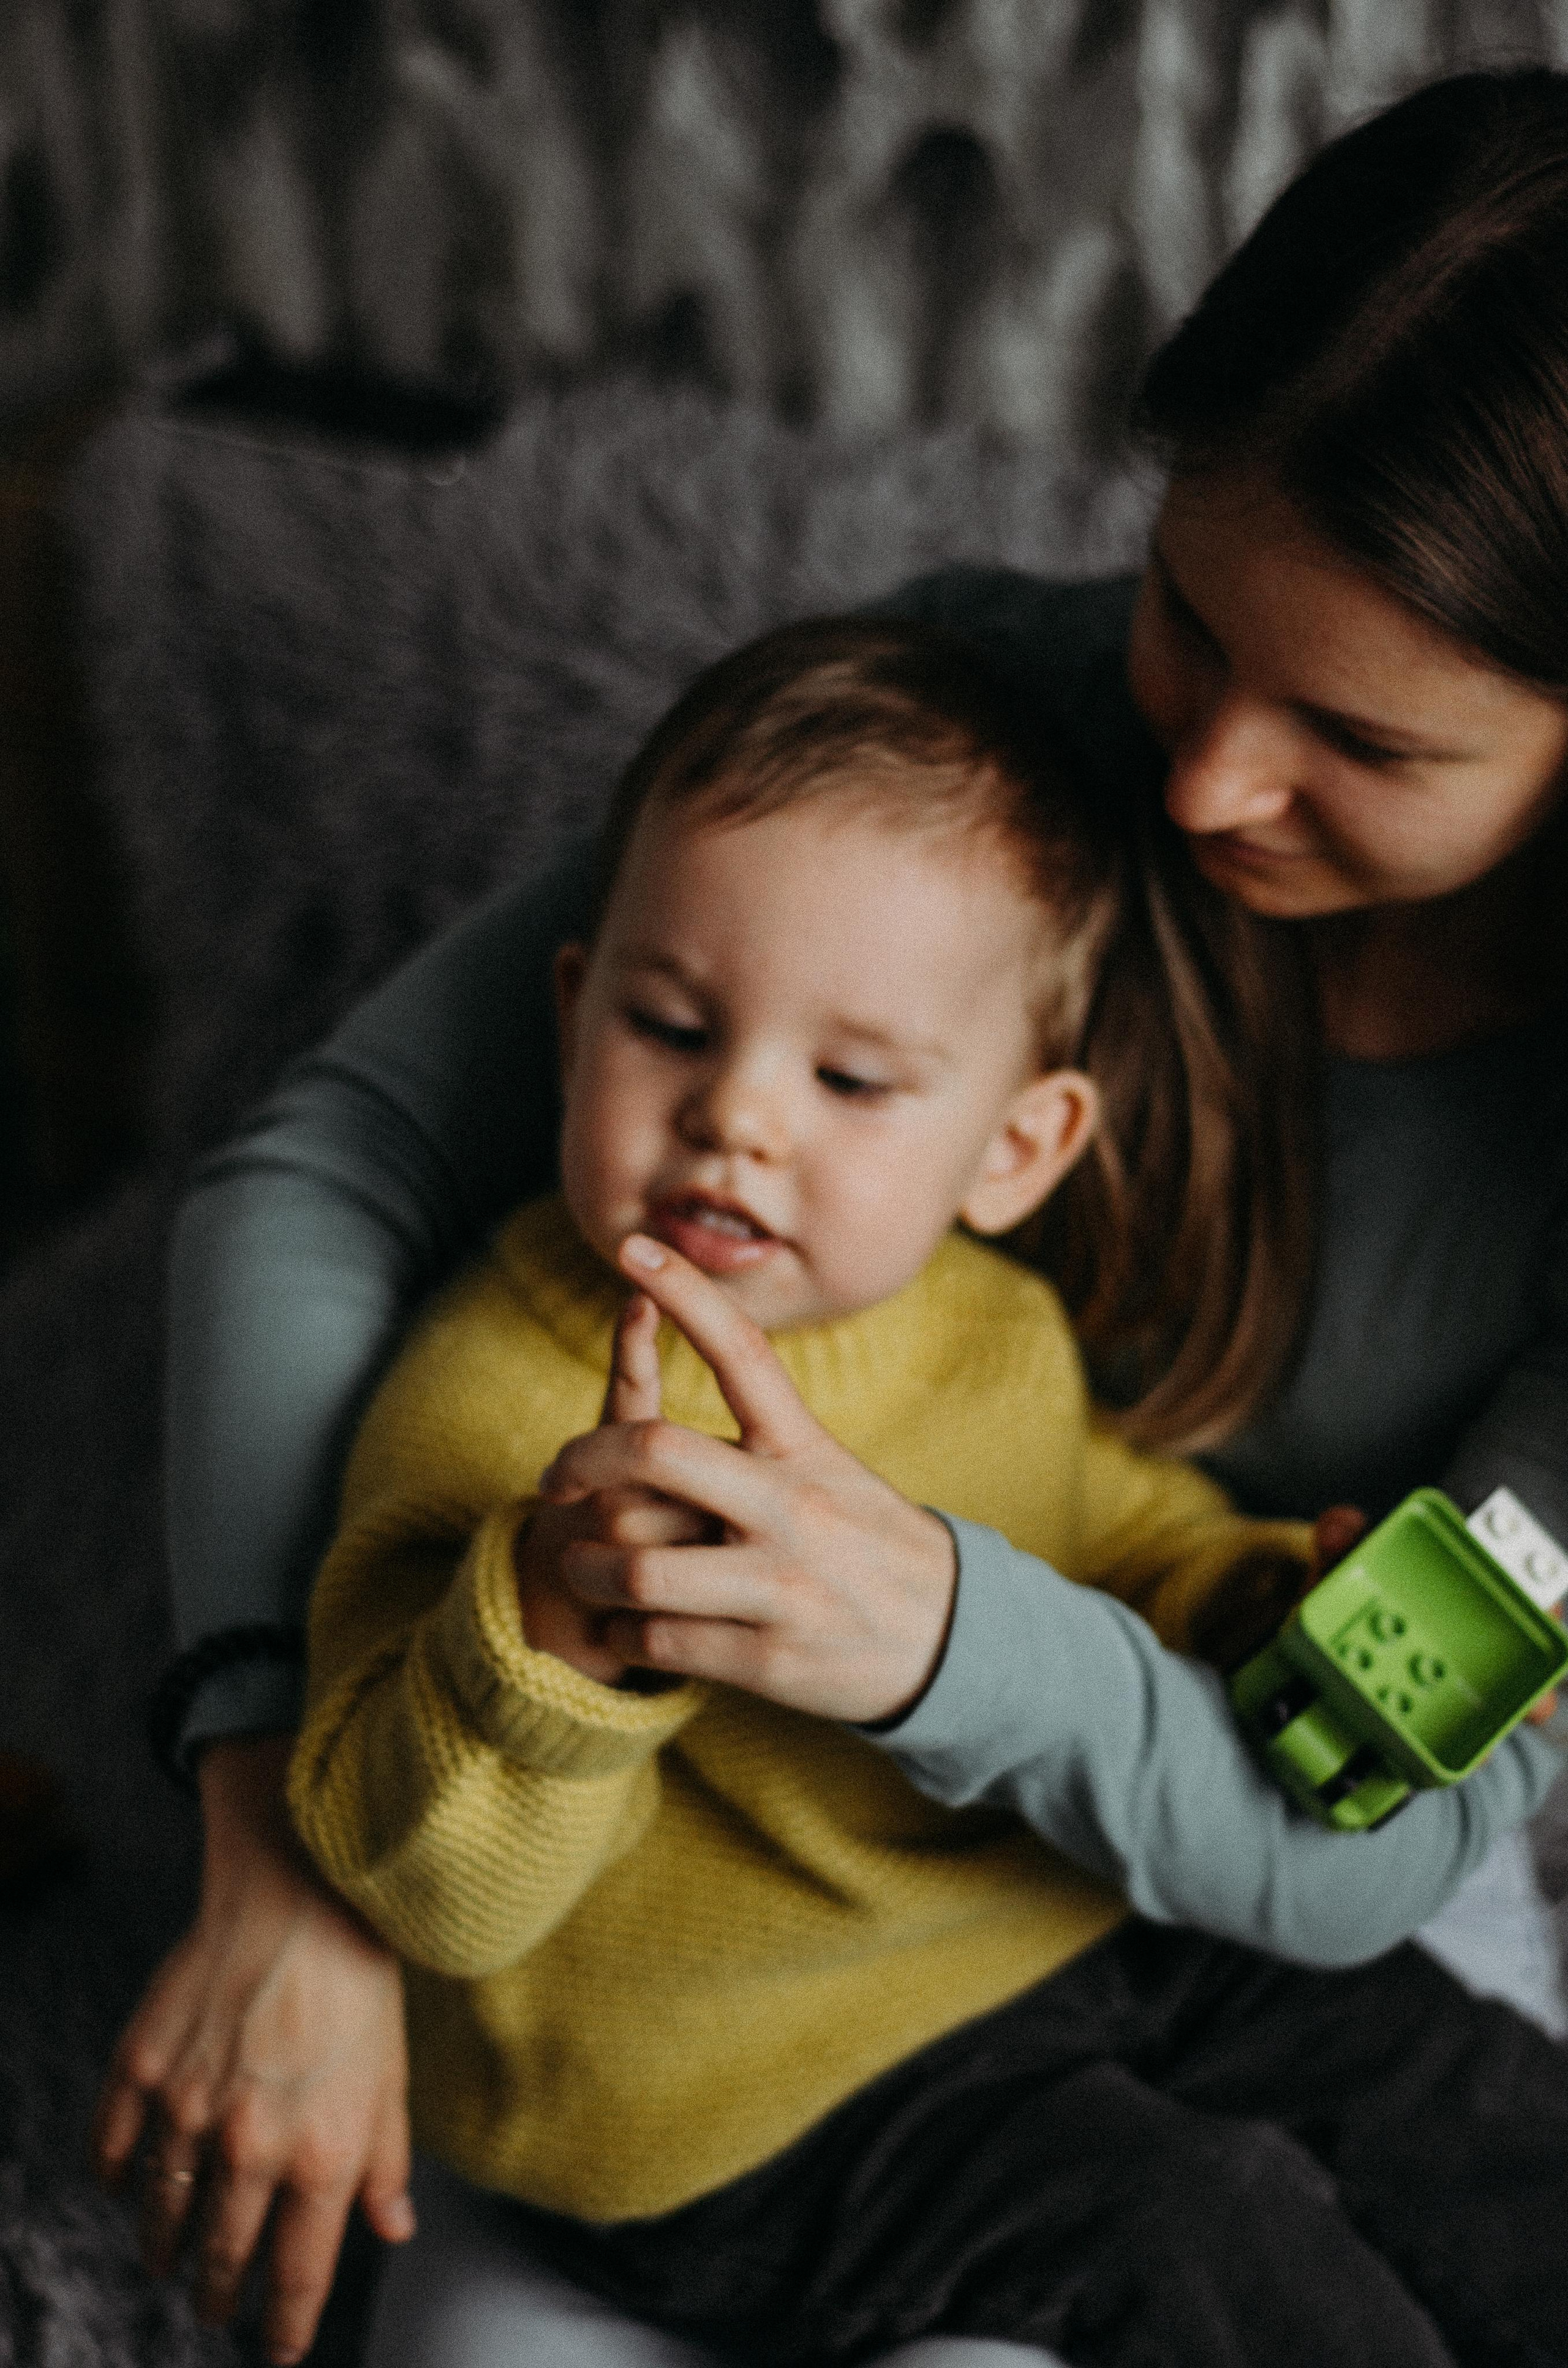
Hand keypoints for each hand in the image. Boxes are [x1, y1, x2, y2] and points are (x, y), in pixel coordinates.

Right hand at [93, 1737, 413, 2365]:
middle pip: (220, 2261)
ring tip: (170, 2260)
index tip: (275, 2353)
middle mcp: (250, 2147)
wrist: (300, 1895)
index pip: (294, 2280)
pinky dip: (116, 2180)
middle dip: (218, 2296)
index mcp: (321, 2157)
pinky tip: (128, 2186)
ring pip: (161, 2216)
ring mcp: (188, 2110)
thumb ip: (388, 2164)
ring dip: (164, 2249)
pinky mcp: (142, 2068)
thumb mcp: (394, 2080)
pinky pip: (112, 2151)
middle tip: (216, 2306)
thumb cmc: (359, 1984)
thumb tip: (392, 2230)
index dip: (282, 2330)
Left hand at [539, 1235, 957, 1723]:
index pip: (744, 1352)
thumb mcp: (833, 1474)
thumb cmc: (871, 1545)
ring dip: (587, 1570)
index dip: (686, 1292)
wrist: (954, 1642)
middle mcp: (792, 1509)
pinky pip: (656, 1641)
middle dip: (583, 1460)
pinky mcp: (767, 1660)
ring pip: (636, 1566)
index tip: (633, 1248)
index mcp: (805, 1450)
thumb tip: (663, 1424)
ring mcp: (780, 1586)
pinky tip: (624, 1626)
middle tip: (552, 1481)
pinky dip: (622, 1633)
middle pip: (657, 1452)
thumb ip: (759, 1448)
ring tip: (583, 1569)